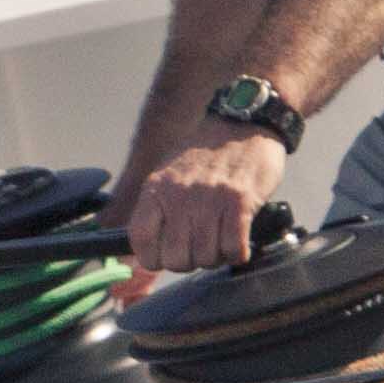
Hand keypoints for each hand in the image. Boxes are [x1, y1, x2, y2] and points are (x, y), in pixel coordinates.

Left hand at [119, 127, 289, 275]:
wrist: (243, 121)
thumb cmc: (204, 153)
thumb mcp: (167, 173)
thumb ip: (156, 208)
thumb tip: (142, 249)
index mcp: (156, 189)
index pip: (139, 240)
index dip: (152, 258)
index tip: (165, 256)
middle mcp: (179, 195)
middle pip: (175, 258)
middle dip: (189, 262)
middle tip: (199, 248)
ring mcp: (210, 199)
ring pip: (206, 257)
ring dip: (215, 257)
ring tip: (220, 240)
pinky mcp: (240, 202)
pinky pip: (234, 248)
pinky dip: (236, 253)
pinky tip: (238, 241)